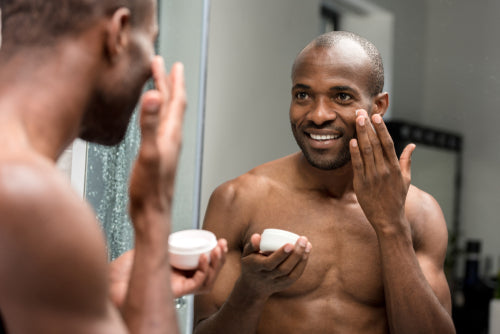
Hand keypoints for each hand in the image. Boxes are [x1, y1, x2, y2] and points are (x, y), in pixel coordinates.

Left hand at [109, 240, 227, 307]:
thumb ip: (152, 235)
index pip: (200, 265)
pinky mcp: (176, 292)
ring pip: (207, 281)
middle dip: (219, 259)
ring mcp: (178, 287)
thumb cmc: (121, 268)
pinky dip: (205, 272)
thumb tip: (158, 217)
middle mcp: (178, 280)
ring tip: (217, 250)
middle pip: (208, 273)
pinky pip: (198, 286)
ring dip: (217, 266)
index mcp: (174, 270)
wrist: (110, 280)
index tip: (216, 241)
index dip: (212, 254)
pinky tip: (204, 258)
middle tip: (221, 243)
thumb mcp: (143, 245)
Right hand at [129, 57, 185, 223]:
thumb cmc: (150, 189)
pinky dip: (155, 115)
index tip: (173, 64)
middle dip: (167, 83)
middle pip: (172, 105)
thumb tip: (154, 96)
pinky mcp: (156, 156)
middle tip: (161, 65)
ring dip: (162, 98)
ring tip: (157, 86)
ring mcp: (164, 147)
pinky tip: (151, 119)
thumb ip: (150, 124)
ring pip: (166, 115)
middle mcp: (171, 139)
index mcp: (171, 134)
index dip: (174, 81)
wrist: (152, 213)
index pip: (175, 101)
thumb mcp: (148, 153)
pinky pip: (159, 128)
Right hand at [238, 233, 311, 298]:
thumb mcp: (247, 254)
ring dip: (301, 259)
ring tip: (308, 245)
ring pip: (291, 274)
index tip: (290, 244)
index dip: (281, 255)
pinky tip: (306, 253)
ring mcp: (276, 283)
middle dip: (295, 254)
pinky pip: (295, 276)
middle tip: (303, 240)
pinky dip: (302, 264)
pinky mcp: (284, 285)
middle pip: (283, 269)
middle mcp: (266, 277)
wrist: (253, 287)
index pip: (269, 263)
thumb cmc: (251, 264)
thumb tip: (258, 236)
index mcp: (256, 268)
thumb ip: (252, 244)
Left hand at [349, 109, 414, 233]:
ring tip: (356, 121)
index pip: (388, 143)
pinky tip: (352, 141)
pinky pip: (358, 165)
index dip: (381, 129)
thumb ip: (406, 161)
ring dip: (361, 135)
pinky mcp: (362, 184)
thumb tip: (412, 146)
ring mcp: (373, 177)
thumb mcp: (405, 179)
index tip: (376, 116)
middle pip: (375, 144)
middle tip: (361, 112)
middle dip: (368, 127)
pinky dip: (355, 153)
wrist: (389, 220)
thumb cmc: (396, 199)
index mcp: (395, 167)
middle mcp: (384, 170)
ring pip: (366, 151)